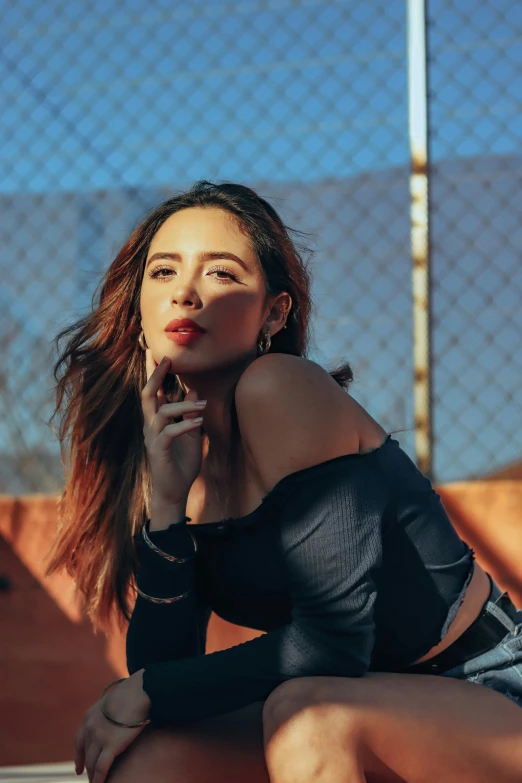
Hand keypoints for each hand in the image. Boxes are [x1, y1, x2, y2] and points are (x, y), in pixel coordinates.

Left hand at [74, 671, 149, 782]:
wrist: (139, 691)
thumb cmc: (132, 693)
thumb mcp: (113, 701)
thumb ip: (108, 713)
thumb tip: (114, 718)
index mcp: (89, 717)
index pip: (79, 742)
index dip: (78, 757)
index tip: (79, 768)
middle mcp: (90, 728)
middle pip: (86, 755)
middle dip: (88, 768)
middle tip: (91, 778)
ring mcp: (99, 737)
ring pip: (92, 764)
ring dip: (93, 777)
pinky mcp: (111, 745)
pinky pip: (101, 768)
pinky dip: (99, 779)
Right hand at [142, 349, 205, 505]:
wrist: (174, 492)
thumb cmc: (182, 464)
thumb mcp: (192, 435)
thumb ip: (191, 415)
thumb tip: (194, 392)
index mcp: (157, 421)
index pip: (152, 393)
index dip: (154, 373)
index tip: (156, 353)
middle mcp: (151, 426)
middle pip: (147, 395)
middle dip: (156, 376)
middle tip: (166, 358)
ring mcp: (153, 438)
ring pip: (161, 412)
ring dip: (183, 406)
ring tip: (203, 405)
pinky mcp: (158, 451)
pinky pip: (170, 433)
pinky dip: (185, 425)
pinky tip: (199, 422)